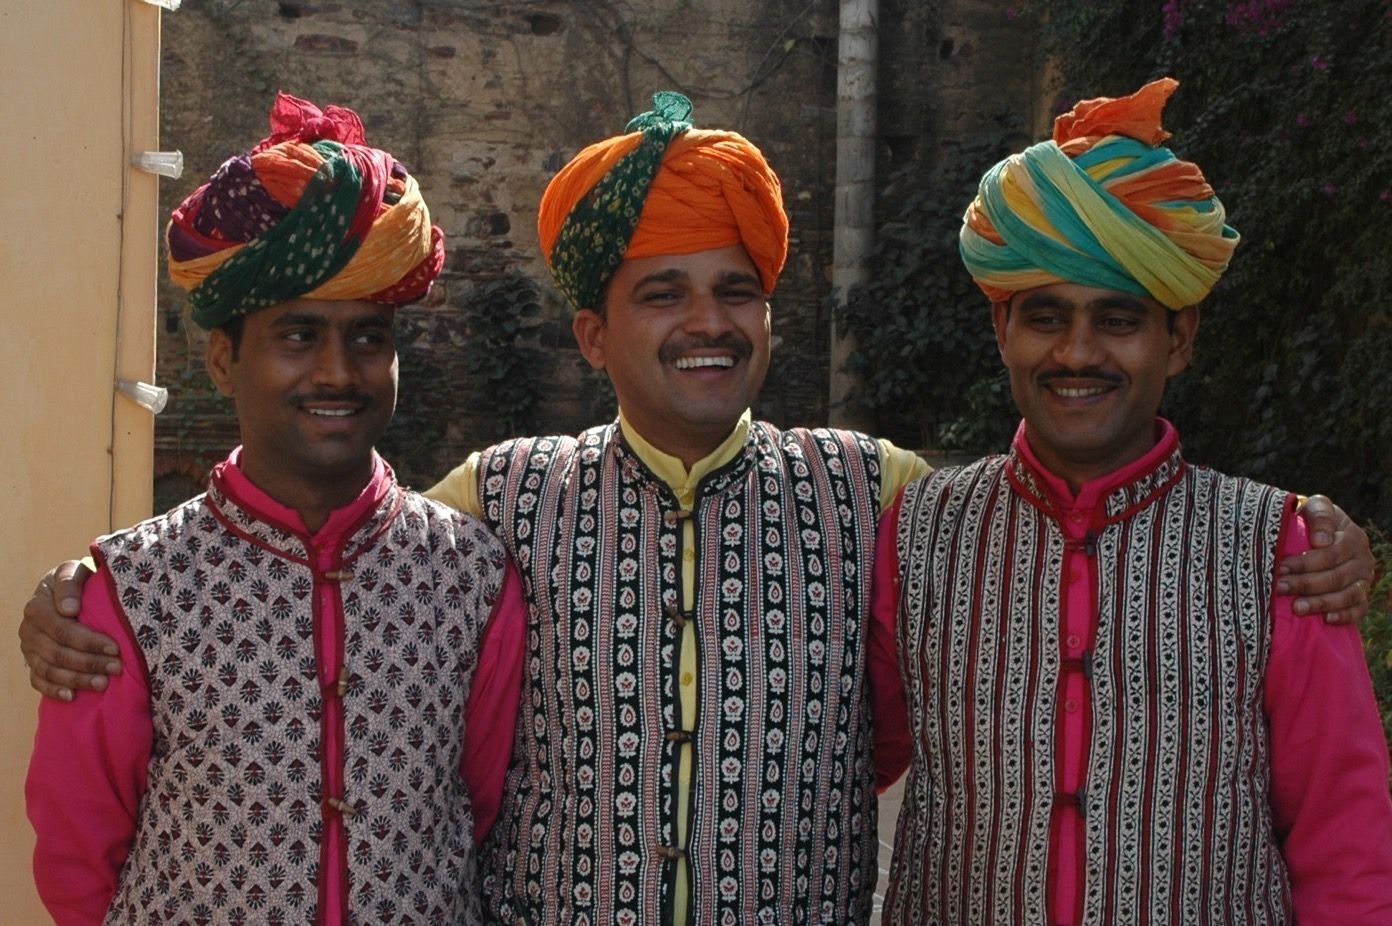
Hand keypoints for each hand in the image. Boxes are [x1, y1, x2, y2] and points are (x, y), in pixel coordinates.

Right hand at [19, 560, 120, 700]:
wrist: (73, 589)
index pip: (63, 629)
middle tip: (116, 668)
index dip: (89, 641)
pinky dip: (54, 690)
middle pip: (57, 653)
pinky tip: (73, 696)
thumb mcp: (77, 570)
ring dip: (77, 679)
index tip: (115, 648)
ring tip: (103, 683)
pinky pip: (38, 681)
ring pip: (49, 670)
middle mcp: (29, 628)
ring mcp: (29, 647)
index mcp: (38, 606)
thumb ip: (71, 583)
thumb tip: (68, 609)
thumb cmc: (81, 580)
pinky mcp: (32, 661)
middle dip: (88, 663)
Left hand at [1278, 495, 1375, 623]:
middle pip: (1336, 577)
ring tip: (1297, 608)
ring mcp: (1364, 578)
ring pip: (1348, 595)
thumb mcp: (1314, 508)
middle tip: (1279, 588)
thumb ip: (1319, 515)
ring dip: (1321, 603)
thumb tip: (1321, 541)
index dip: (1304, 563)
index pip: (1330, 554)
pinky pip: (1359, 609)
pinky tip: (1327, 619)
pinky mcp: (1362, 595)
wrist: (1317, 533)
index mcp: (1352, 536)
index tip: (1280, 568)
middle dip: (1305, 584)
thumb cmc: (1311, 520)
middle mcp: (1363, 558)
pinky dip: (1345, 616)